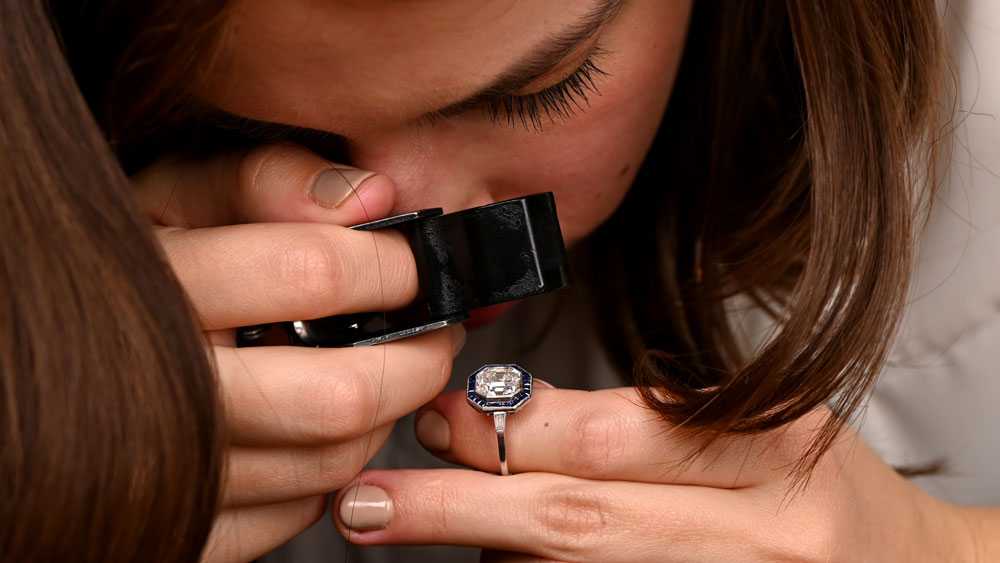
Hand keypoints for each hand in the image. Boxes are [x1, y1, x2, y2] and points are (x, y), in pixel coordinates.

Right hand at [132, 144, 464, 562]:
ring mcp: (169, 476)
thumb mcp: (176, 193)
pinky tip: (313, 420)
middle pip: (342, 397)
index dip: (391, 264)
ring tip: (377, 367)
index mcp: (154, 288)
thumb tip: (370, 197)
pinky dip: (327, 465)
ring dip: (380, 412)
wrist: (48, 350)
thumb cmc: (132, 259)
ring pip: (333, 461)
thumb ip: (268, 180)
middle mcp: (156, 394)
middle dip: (415, 358)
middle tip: (430, 329)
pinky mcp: (187, 528)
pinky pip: (300, 511)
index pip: (312, 274)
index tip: (412, 261)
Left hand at [333, 385, 975, 561]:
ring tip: (411, 522)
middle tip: (372, 497)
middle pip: (577, 521)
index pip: (612, 438)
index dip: (509, 431)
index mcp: (768, 449)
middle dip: (459, 508)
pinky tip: (498, 556)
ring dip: (485, 549)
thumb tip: (507, 415)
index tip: (441, 415)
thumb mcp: (754, 420)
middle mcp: (749, 535)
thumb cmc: (815, 485)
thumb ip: (643, 416)